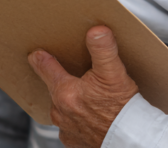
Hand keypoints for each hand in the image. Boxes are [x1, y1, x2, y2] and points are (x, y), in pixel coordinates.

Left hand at [28, 26, 138, 147]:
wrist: (131, 140)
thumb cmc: (123, 110)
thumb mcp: (114, 74)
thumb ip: (103, 49)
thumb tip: (97, 31)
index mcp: (66, 93)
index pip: (46, 68)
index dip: (41, 59)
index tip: (36, 54)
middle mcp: (61, 112)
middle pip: (56, 90)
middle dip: (63, 82)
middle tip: (76, 78)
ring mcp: (67, 129)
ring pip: (63, 109)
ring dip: (71, 103)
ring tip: (89, 99)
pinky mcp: (75, 142)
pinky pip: (71, 126)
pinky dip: (79, 120)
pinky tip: (93, 116)